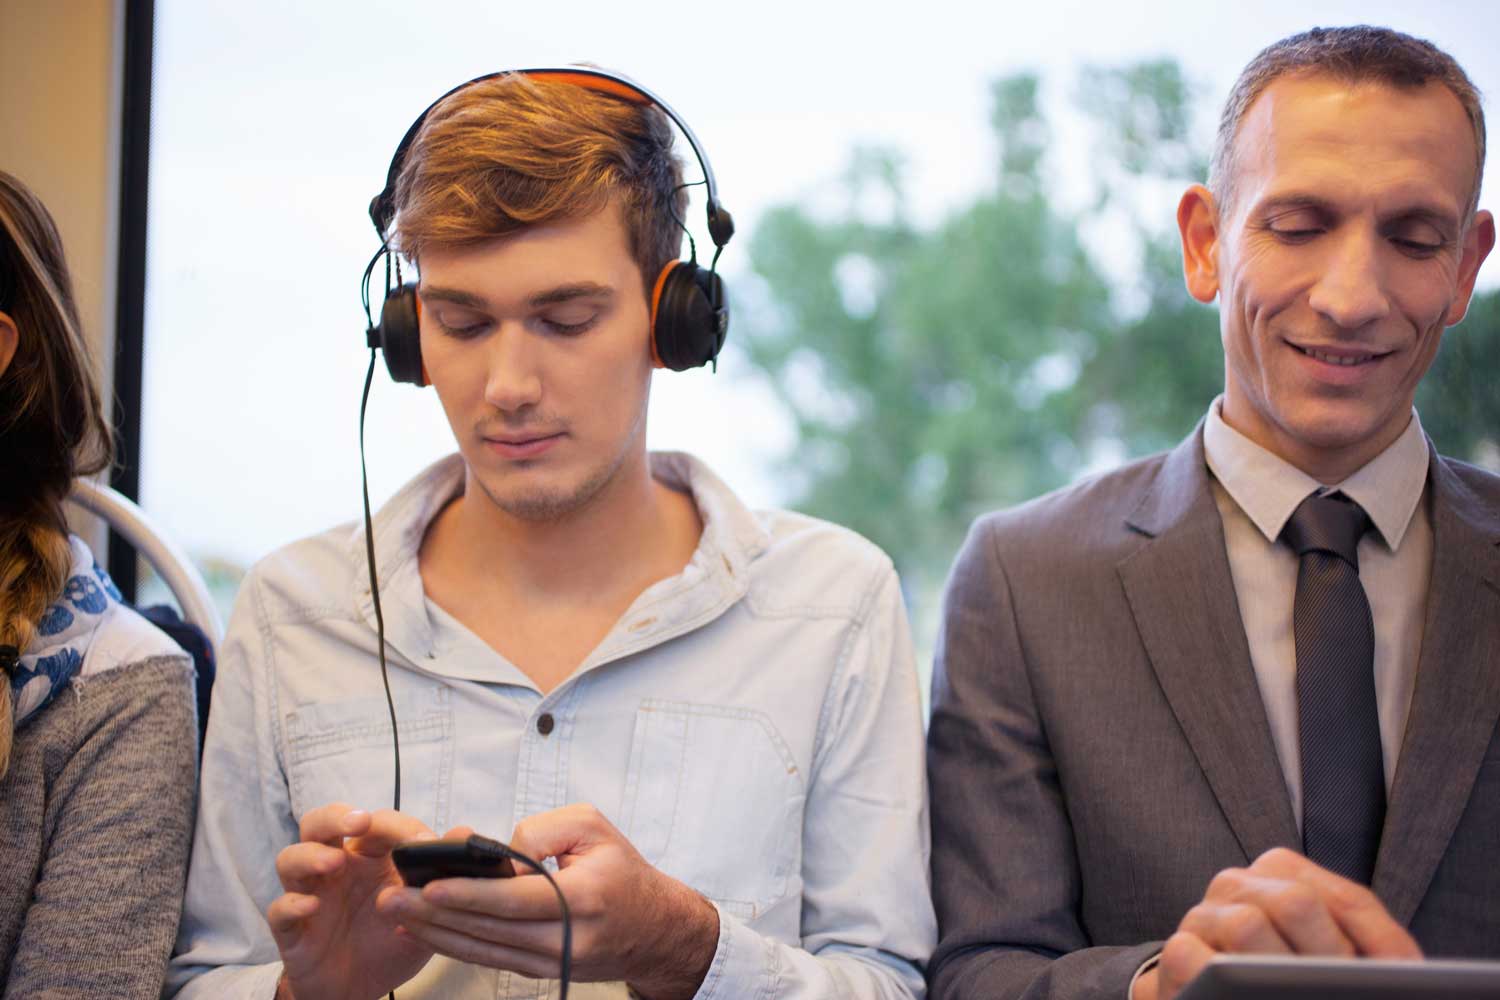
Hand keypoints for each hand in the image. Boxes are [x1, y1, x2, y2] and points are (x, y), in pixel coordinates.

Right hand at [267, 803, 440, 999]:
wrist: (360, 992)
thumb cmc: (390, 943)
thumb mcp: (424, 913)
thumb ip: (442, 877)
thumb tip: (465, 834)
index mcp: (368, 858)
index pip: (374, 824)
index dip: (394, 825)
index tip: (419, 840)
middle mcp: (335, 869)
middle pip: (320, 825)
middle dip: (336, 817)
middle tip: (358, 823)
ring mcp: (310, 895)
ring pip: (291, 859)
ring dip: (310, 856)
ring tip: (333, 863)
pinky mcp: (291, 929)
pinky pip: (279, 909)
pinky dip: (292, 904)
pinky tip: (311, 906)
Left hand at [376, 803, 720, 999]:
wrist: (655, 929)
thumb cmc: (622, 870)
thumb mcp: (593, 827)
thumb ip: (541, 830)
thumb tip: (498, 852)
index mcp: (583, 896)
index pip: (515, 898)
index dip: (469, 894)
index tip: (428, 886)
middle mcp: (566, 937)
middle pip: (489, 929)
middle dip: (435, 915)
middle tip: (391, 899)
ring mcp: (553, 962)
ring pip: (483, 950)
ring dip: (436, 934)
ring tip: (397, 916)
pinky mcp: (542, 972)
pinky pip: (491, 960)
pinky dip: (455, 947)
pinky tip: (425, 933)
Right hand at [1135, 848, 1421, 999]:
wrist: (1212, 989)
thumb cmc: (1283, 974)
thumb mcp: (1326, 952)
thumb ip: (1362, 947)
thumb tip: (1405, 972)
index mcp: (1281, 872)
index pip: (1347, 900)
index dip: (1380, 943)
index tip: (1406, 977)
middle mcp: (1237, 883)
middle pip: (1295, 903)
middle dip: (1329, 956)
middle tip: (1344, 988)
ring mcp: (1202, 915)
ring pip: (1246, 925)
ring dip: (1279, 971)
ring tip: (1296, 993)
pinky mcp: (1176, 951)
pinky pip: (1194, 956)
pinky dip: (1221, 980)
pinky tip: (1241, 996)